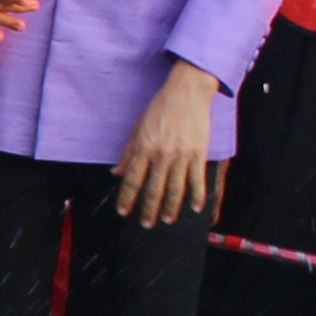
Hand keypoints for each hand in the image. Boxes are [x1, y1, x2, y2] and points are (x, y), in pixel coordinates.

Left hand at [110, 65, 218, 229]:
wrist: (187, 92)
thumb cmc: (161, 107)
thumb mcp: (138, 127)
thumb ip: (129, 152)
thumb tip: (117, 172)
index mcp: (143, 147)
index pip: (132, 180)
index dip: (127, 198)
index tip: (124, 211)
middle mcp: (161, 154)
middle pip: (153, 189)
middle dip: (148, 209)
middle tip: (146, 224)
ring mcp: (181, 155)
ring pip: (175, 189)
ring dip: (170, 208)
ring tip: (167, 220)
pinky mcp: (198, 153)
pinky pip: (197, 180)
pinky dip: (197, 196)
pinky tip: (196, 208)